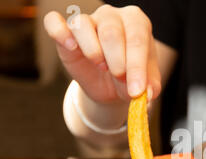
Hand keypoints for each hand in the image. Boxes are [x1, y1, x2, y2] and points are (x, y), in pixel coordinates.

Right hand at [44, 4, 160, 104]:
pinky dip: (59, 32)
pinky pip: (55, 22)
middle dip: (118, 61)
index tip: (137, 90)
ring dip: (93, 51)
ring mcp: (88, 20)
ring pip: (83, 25)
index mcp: (137, 23)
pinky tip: (71, 47)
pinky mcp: (66, 31)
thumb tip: (147, 94)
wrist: (111, 84)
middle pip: (112, 32)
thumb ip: (150, 87)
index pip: (138, 39)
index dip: (137, 67)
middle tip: (120, 77)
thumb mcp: (144, 85)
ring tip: (101, 66)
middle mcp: (112, 16)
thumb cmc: (130, 77)